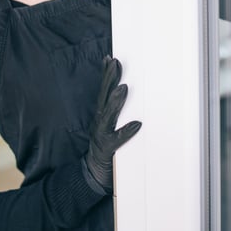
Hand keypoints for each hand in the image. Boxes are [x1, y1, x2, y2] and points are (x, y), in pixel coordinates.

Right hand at [83, 57, 141, 192]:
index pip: (103, 90)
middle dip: (109, 79)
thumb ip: (114, 108)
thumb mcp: (107, 123)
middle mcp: (99, 121)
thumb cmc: (104, 145)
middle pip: (103, 96)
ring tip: (124, 87)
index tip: (111, 58)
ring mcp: (102, 134)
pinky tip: (137, 125)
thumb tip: (123, 88)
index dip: (107, 74)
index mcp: (100, 114)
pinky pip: (118, 139)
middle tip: (115, 63)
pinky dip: (127, 132)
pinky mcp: (108, 148)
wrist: (92, 171)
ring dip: (116, 101)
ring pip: (109, 115)